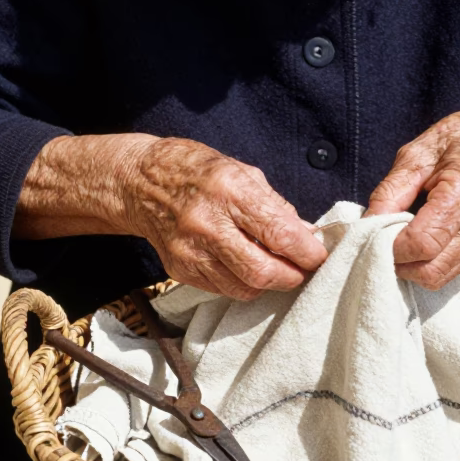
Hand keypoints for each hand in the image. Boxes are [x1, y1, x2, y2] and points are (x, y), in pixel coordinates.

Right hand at [15, 134, 325, 299]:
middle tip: (303, 271)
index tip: (320, 257)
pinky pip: (223, 289)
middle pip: (263, 271)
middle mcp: (208, 223)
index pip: (281, 234)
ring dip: (268, 283)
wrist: (140, 182)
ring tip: (276, 270)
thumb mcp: (242, 172)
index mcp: (230, 191)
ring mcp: (190, 250)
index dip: (308, 253)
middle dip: (292, 277)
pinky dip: (242, 284)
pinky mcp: (180, 269)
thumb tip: (305, 236)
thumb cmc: (197, 171)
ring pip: (244, 288)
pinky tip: (245, 267)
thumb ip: (275, 206)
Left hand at [367, 104, 459, 289]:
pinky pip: (451, 270)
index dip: (390, 248)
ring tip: (402, 239)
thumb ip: (391, 191)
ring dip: (412, 266)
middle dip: (398, 263)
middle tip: (381, 242)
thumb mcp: (418, 152)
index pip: (422, 243)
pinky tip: (424, 239)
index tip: (373, 235)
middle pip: (430, 270)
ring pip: (439, 277)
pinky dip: (429, 262)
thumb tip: (366, 225)